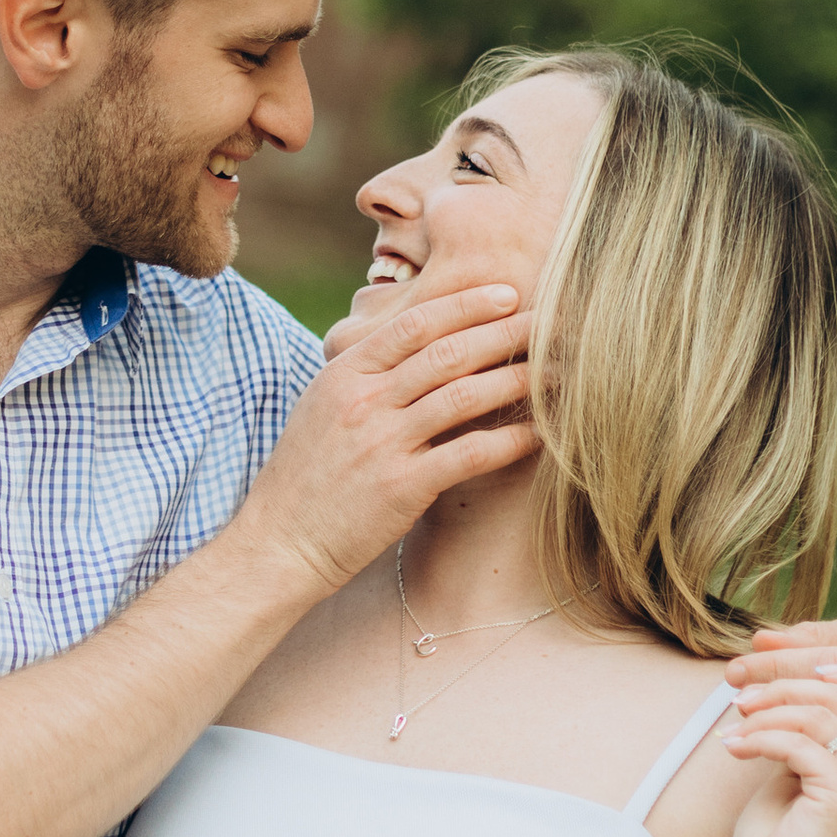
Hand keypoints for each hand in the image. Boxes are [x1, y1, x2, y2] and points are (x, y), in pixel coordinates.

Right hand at [241, 284, 535, 597]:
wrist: (278, 542)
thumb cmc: (305, 476)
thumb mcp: (322, 407)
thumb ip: (366, 375)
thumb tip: (418, 347)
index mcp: (344, 374)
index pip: (413, 323)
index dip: (465, 304)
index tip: (507, 294)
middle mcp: (364, 400)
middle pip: (446, 351)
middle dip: (505, 332)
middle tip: (551, 320)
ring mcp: (382, 442)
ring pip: (463, 396)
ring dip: (516, 379)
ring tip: (558, 372)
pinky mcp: (402, 486)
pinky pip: (468, 454)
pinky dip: (510, 441)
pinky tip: (540, 434)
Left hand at [727, 656, 836, 836]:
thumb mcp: (793, 776)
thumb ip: (803, 737)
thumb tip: (782, 690)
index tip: (799, 664)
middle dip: (784, 687)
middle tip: (740, 699)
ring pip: (820, 714)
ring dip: (767, 712)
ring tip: (734, 727)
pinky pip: (799, 744)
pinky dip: (760, 739)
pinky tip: (733, 750)